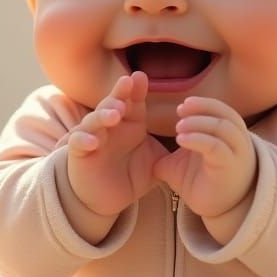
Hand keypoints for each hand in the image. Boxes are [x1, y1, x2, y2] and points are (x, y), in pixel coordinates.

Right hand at [65, 72, 167, 218]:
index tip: (141, 77)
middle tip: (127, 85)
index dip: (135, 88)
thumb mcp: (155, 160)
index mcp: (129, 122)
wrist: (108, 199)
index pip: (132, 100)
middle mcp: (109, 125)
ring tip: (115, 115)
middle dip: (119, 93)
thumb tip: (199, 139)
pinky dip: (83, 139)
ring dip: (103, 115)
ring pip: (93, 119)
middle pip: (111, 103)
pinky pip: (77, 142)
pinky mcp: (78, 153)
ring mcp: (92, 136)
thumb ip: (171, 147)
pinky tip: (92, 141)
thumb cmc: (131, 175)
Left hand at [153, 97, 255, 223]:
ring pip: (222, 127)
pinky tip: (181, 139)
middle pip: (223, 114)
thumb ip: (166, 150)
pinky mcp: (230, 166)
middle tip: (180, 110)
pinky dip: (198, 139)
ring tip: (178, 126)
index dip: (201, 105)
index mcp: (226, 134)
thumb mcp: (181, 162)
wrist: (219, 211)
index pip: (218, 109)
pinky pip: (216, 147)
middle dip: (202, 108)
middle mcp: (235, 140)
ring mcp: (236, 153)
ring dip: (199, 122)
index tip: (181, 107)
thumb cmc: (202, 182)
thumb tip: (141, 144)